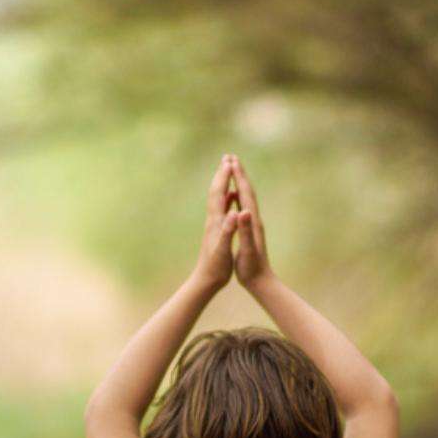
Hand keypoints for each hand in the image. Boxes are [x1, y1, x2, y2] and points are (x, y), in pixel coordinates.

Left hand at [192, 154, 242, 288]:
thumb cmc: (216, 268)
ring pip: (218, 198)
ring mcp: (214, 225)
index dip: (224, 178)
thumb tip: (233, 214)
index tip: (231, 161)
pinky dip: (226, 198)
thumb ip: (228, 231)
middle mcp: (213, 220)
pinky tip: (230, 197)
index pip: (219, 194)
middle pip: (216, 192)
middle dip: (221, 174)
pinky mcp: (216, 231)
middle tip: (227, 157)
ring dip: (223, 182)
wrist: (205, 281)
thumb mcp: (223, 250)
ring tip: (228, 170)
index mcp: (216, 222)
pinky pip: (221, 208)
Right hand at [231, 156, 270, 285]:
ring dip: (239, 182)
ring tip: (233, 170)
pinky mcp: (250, 229)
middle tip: (231, 157)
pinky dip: (237, 197)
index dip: (238, 177)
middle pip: (247, 191)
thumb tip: (244, 212)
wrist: (262, 281)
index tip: (232, 161)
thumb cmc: (252, 268)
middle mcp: (254, 219)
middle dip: (240, 174)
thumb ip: (246, 230)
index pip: (245, 194)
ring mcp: (253, 223)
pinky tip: (234, 196)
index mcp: (252, 222)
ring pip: (246, 197)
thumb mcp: (247, 249)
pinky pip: (243, 207)